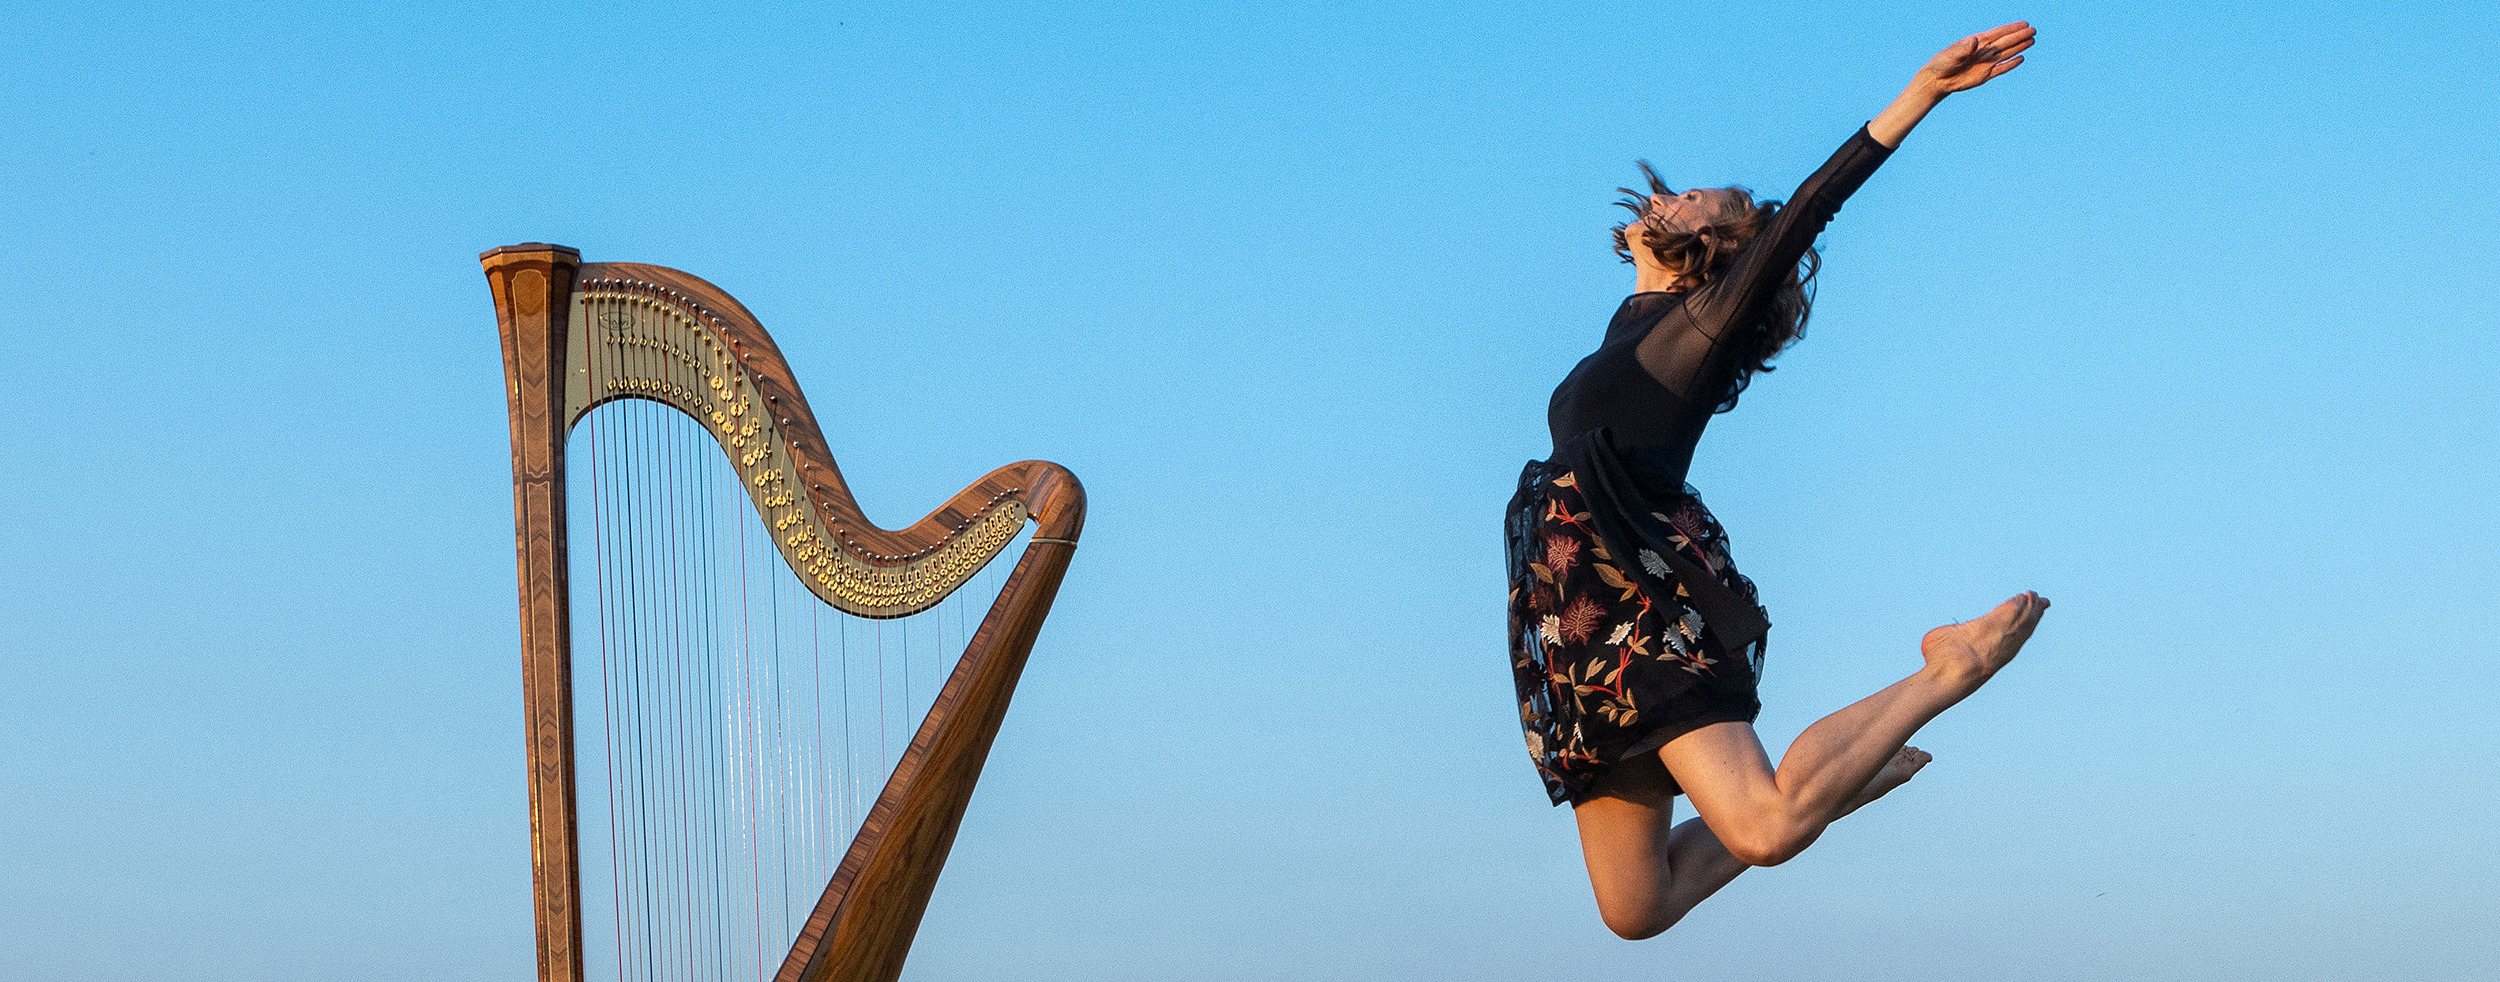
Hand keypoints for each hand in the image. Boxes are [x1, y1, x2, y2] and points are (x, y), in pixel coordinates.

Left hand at [1915, 21, 2033, 94]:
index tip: (2024, 24)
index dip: (2012, 28)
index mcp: (1977, 42)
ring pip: (2007, 53)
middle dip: (2020, 36)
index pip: (1998, 33)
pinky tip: (2021, 58)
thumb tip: (1975, 40)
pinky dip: (2011, 64)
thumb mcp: (1951, 54)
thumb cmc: (1942, 63)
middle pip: (2006, 42)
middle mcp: (1984, 51)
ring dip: (2019, 47)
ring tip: (2032, 40)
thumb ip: (1963, 48)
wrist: (1937, 79)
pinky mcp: (1985, 75)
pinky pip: (2002, 69)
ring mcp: (1986, 63)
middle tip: (2034, 30)